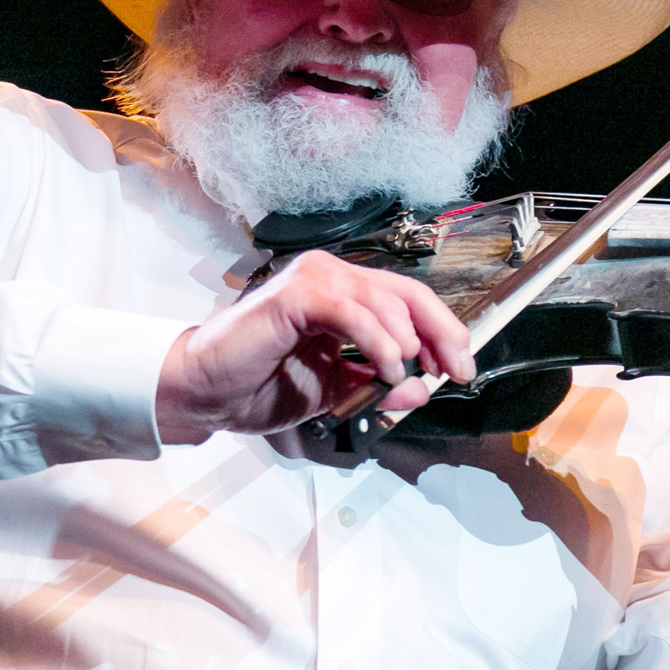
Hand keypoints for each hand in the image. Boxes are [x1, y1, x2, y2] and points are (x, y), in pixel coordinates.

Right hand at [154, 250, 474, 443]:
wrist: (208, 393)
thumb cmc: (258, 384)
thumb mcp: (336, 389)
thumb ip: (377, 383)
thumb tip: (422, 388)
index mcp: (341, 293)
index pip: (408, 300)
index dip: (442, 330)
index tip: (461, 365)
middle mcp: (330, 276)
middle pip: (408, 293)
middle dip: (441, 332)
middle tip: (457, 368)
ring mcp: (312, 279)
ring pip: (384, 299)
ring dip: (407, 341)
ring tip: (405, 373)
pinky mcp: (296, 295)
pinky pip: (353, 312)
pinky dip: (379, 341)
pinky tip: (387, 367)